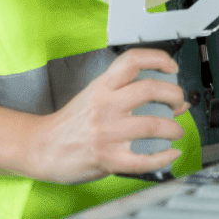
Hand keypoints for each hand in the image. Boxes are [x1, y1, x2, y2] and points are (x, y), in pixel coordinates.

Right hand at [26, 48, 189, 184]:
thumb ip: (130, 95)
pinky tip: (171, 154)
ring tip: (176, 131)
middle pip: (150, 89)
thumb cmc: (72, 122)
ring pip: (152, 124)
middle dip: (174, 95)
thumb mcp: (98, 97)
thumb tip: (174, 101)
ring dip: (173, 128)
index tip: (172, 67)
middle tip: (178, 103)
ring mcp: (106, 132)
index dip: (158, 59)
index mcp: (103, 86)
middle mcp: (106, 104)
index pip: (133, 60)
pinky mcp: (107, 158)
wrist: (41, 147)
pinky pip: (143, 159)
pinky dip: (163, 157)